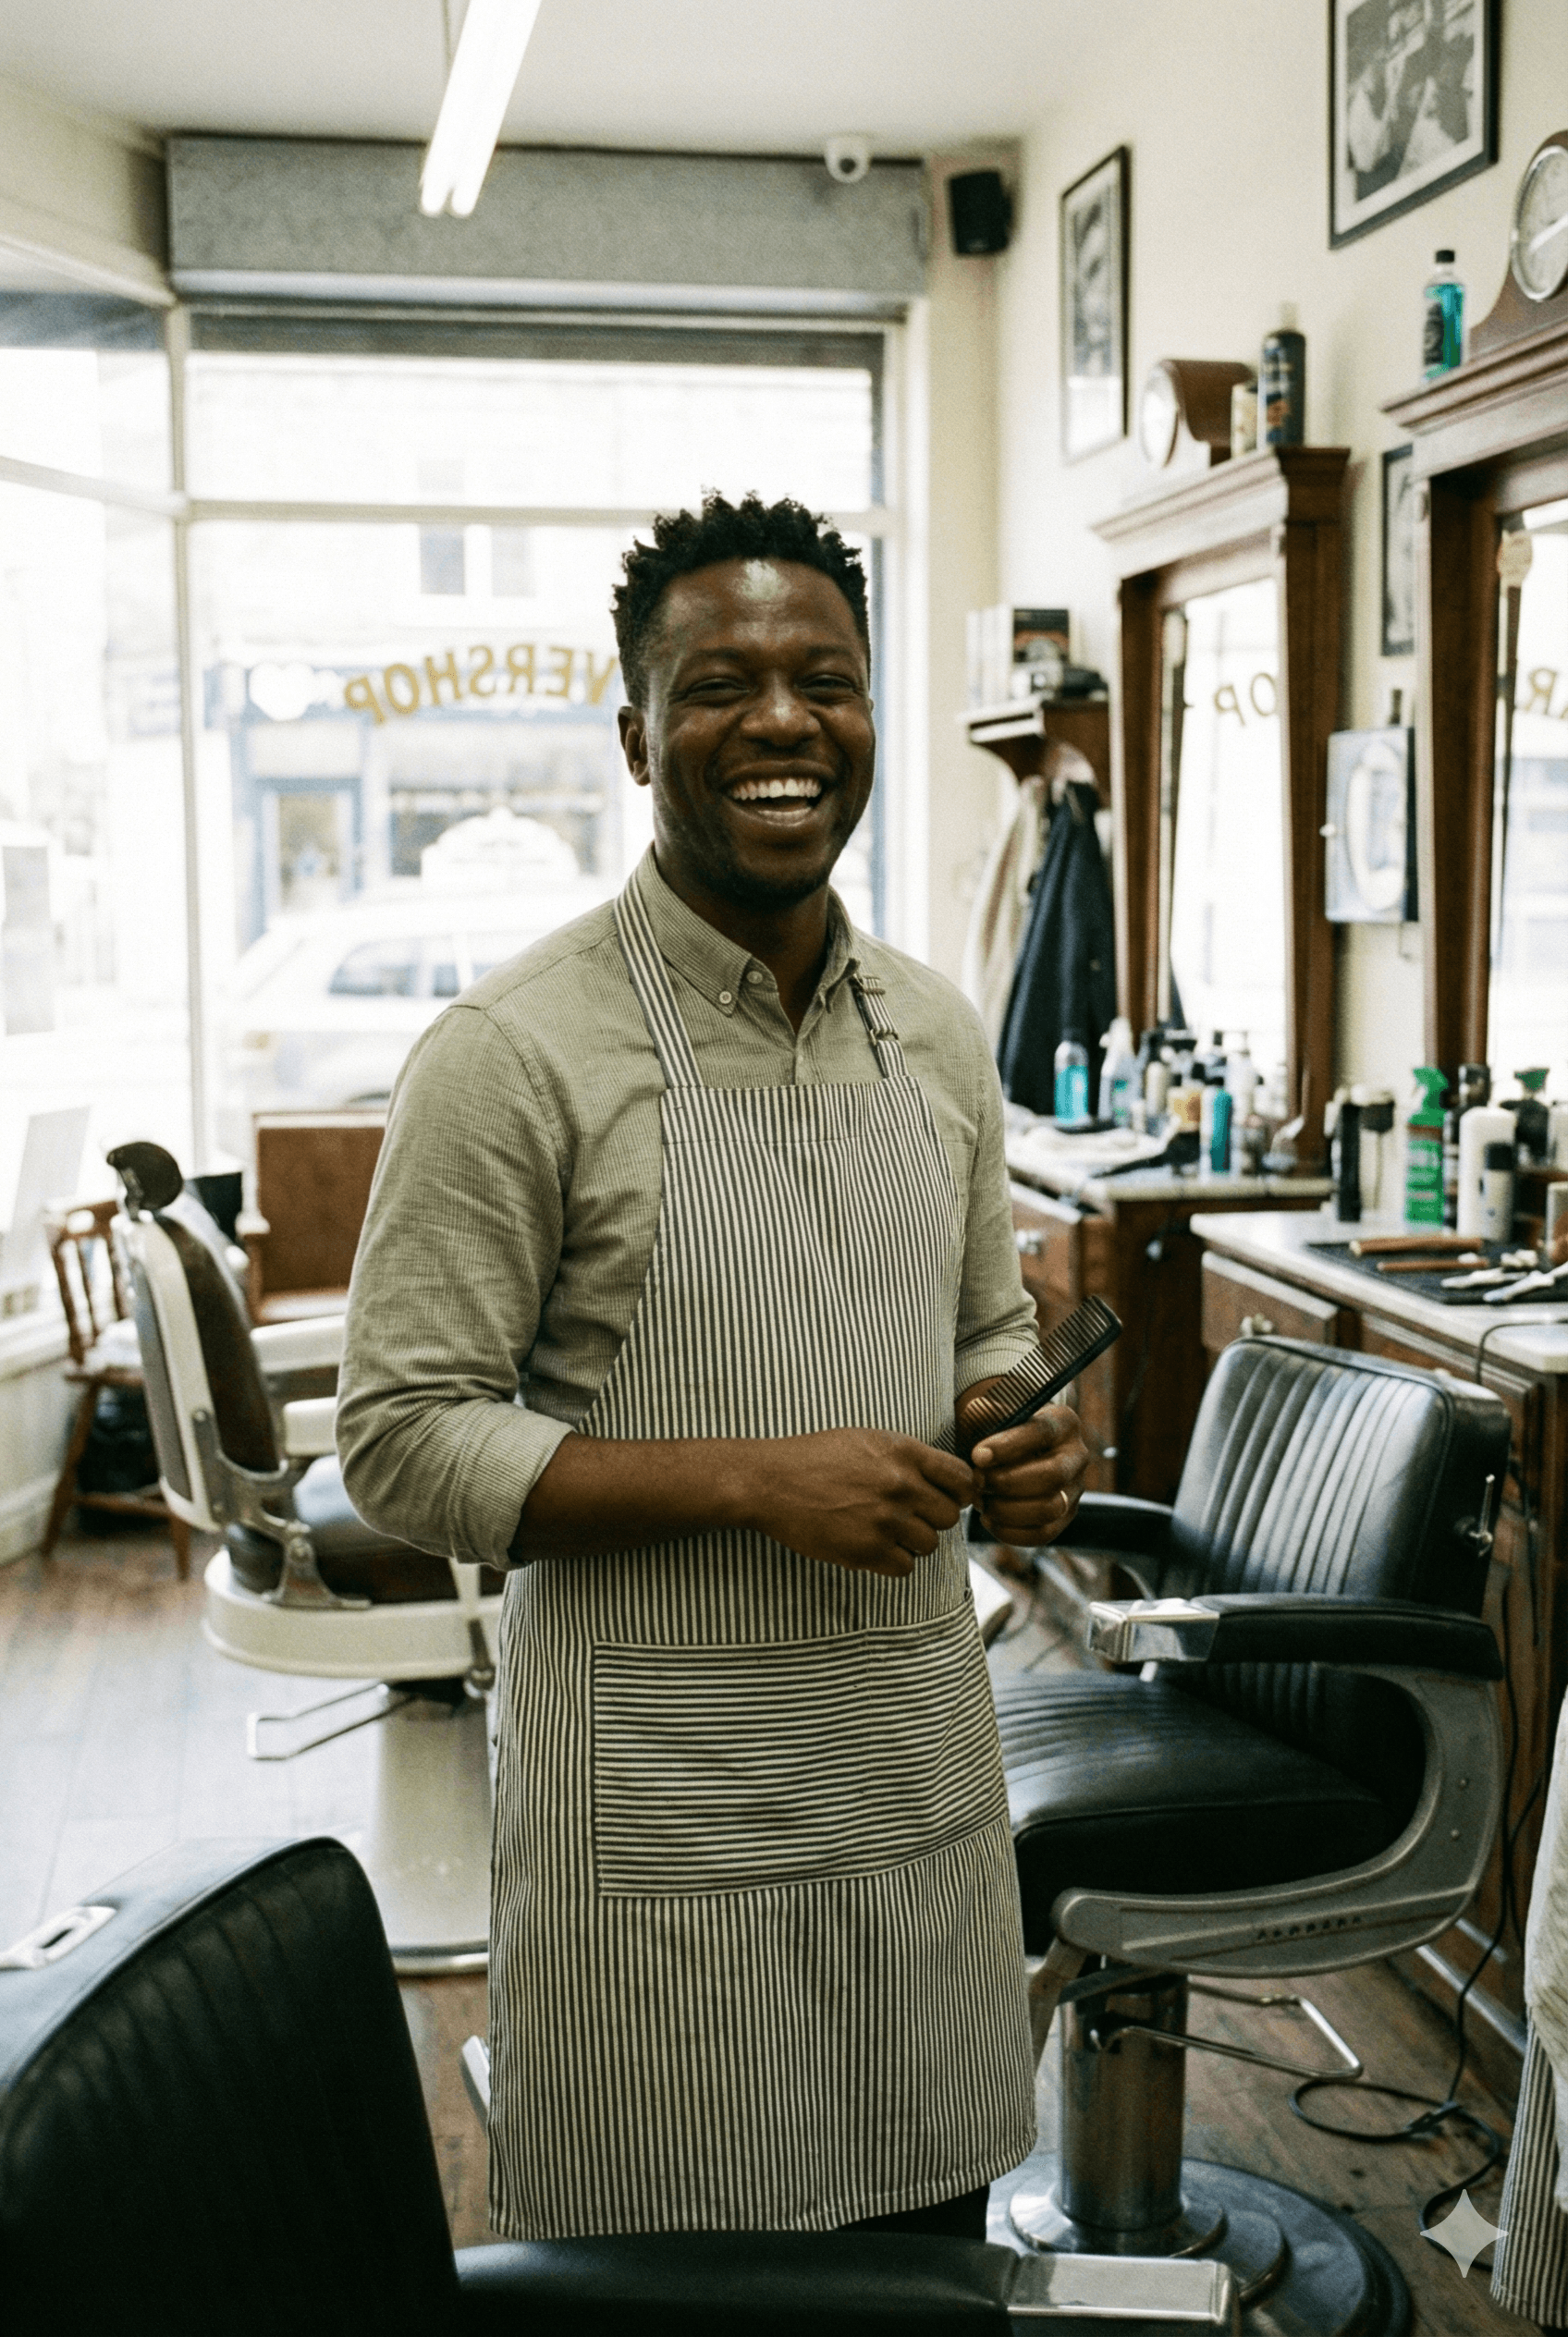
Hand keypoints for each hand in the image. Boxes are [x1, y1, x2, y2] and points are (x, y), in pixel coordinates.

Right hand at [749, 1429, 976, 1579]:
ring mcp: (884, 1520)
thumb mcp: (868, 1440)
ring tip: (884, 1530)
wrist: (771, 1481)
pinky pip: (904, 1567)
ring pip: (928, 1544)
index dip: (961, 1492)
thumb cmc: (816, 1457)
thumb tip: (948, 1481)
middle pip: (949, 1516)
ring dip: (912, 1542)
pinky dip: (892, 1561)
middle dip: (932, 1518)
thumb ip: (909, 1458)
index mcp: (904, 1453)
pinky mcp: (866, 1551)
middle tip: (907, 1516)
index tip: (947, 1498)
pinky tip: (872, 1546)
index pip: (963, 1479)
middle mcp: (900, 1485)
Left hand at [957, 1387, 1089, 1547]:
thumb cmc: (998, 1429)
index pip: (1041, 1433)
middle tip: (977, 1481)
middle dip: (1008, 1482)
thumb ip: (984, 1412)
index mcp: (1064, 1422)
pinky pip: (1044, 1534)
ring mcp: (1075, 1489)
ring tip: (981, 1501)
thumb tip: (979, 1410)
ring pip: (1050, 1509)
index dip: (1008, 1447)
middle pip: (1052, 1476)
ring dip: (1007, 1509)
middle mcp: (1077, 1455)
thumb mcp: (990, 1413)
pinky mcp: (1065, 1517)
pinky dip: (1010, 1531)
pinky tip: (988, 1518)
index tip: (977, 1456)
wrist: (1007, 1453)